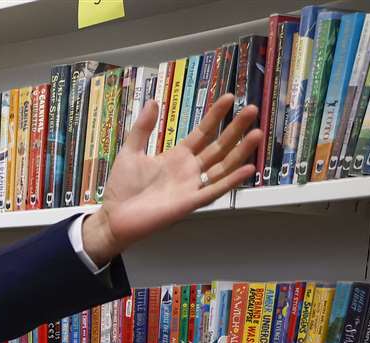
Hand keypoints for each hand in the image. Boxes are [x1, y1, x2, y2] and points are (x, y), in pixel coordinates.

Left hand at [82, 93, 261, 264]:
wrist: (113, 218)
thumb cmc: (122, 187)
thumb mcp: (130, 152)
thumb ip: (142, 128)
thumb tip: (153, 102)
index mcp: (177, 157)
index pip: (203, 132)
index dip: (216, 116)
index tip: (230, 98)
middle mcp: (189, 170)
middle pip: (218, 146)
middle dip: (235, 128)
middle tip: (252, 109)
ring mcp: (191, 186)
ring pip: (222, 166)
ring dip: (240, 151)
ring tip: (257, 133)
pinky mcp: (189, 203)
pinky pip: (214, 190)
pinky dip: (231, 180)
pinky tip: (248, 167)